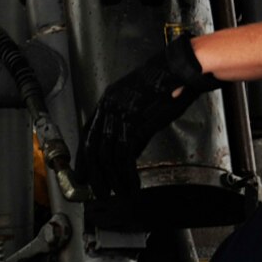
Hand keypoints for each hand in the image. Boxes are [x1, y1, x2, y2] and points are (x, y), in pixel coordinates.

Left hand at [76, 37, 218, 199]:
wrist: (178, 70)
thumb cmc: (165, 84)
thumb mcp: (142, 105)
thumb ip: (132, 126)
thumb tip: (129, 150)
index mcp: (107, 100)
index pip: (87, 133)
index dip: (84, 155)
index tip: (83, 171)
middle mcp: (109, 106)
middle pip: (93, 146)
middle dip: (94, 172)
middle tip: (96, 190)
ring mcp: (120, 114)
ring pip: (108, 154)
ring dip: (112, 177)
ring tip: (117, 191)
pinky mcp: (136, 123)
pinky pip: (126, 155)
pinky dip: (127, 174)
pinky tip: (132, 184)